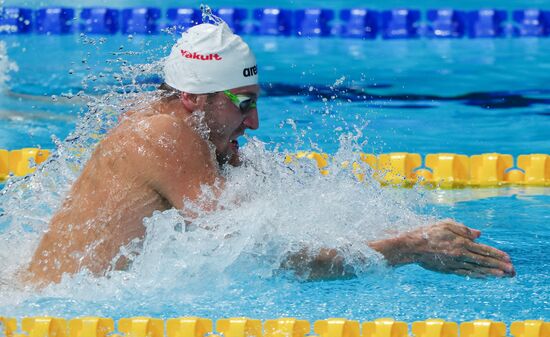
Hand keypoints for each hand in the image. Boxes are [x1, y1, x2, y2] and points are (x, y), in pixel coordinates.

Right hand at [369, 219, 514, 277]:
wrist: (411, 246)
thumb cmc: (427, 232)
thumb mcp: (446, 224)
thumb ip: (463, 229)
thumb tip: (479, 234)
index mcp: (461, 242)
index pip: (483, 249)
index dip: (496, 254)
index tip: (508, 258)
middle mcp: (460, 254)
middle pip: (483, 261)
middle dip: (498, 265)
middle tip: (511, 270)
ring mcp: (454, 264)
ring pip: (476, 269)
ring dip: (490, 273)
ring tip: (502, 276)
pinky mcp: (447, 269)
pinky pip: (465, 273)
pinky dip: (476, 275)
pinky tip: (484, 277)